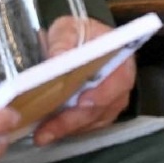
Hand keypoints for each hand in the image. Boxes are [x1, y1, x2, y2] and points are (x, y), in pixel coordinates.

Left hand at [32, 16, 136, 145]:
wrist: (80, 41)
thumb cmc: (78, 33)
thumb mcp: (68, 28)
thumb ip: (63, 40)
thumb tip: (57, 58)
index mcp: (121, 59)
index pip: (119, 80)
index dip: (102, 94)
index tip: (82, 102)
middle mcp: (121, 84)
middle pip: (103, 107)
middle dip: (75, 119)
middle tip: (50, 128)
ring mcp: (112, 101)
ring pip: (93, 121)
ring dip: (68, 129)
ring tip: (42, 134)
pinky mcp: (101, 113)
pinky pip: (87, 126)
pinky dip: (68, 130)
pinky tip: (49, 132)